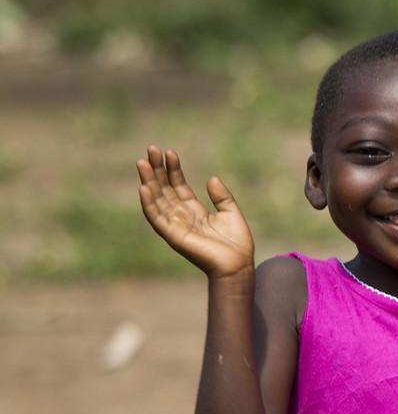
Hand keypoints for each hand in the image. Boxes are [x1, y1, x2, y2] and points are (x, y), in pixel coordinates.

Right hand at [135, 146, 254, 279]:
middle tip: (151, 148)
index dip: (173, 168)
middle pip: (164, 188)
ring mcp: (175, 225)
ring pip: (156, 199)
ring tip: (143, 162)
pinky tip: (143, 187)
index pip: (177, 185)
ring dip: (148, 181)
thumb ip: (221, 196)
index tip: (169, 151)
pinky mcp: (172, 235)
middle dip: (157, 169)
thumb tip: (211, 178)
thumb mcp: (231, 212)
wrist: (238, 265)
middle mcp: (180, 215)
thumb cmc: (236, 243)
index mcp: (193, 210)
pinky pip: (156, 218)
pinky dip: (149, 203)